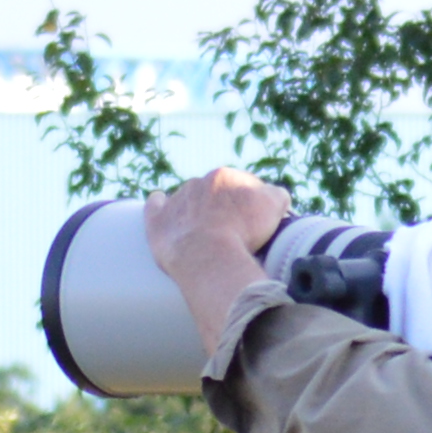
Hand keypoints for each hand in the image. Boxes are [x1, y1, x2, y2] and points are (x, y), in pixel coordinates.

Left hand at [138, 168, 294, 356]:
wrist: (210, 255)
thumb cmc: (244, 231)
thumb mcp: (274, 206)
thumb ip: (276, 194)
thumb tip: (275, 195)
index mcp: (224, 176)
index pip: (241, 185)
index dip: (250, 204)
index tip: (254, 222)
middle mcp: (197, 183)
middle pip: (213, 193)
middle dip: (222, 207)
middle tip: (232, 231)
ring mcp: (175, 201)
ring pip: (186, 199)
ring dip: (194, 209)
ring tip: (204, 232)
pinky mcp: (157, 221)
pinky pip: (155, 205)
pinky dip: (158, 205)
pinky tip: (160, 205)